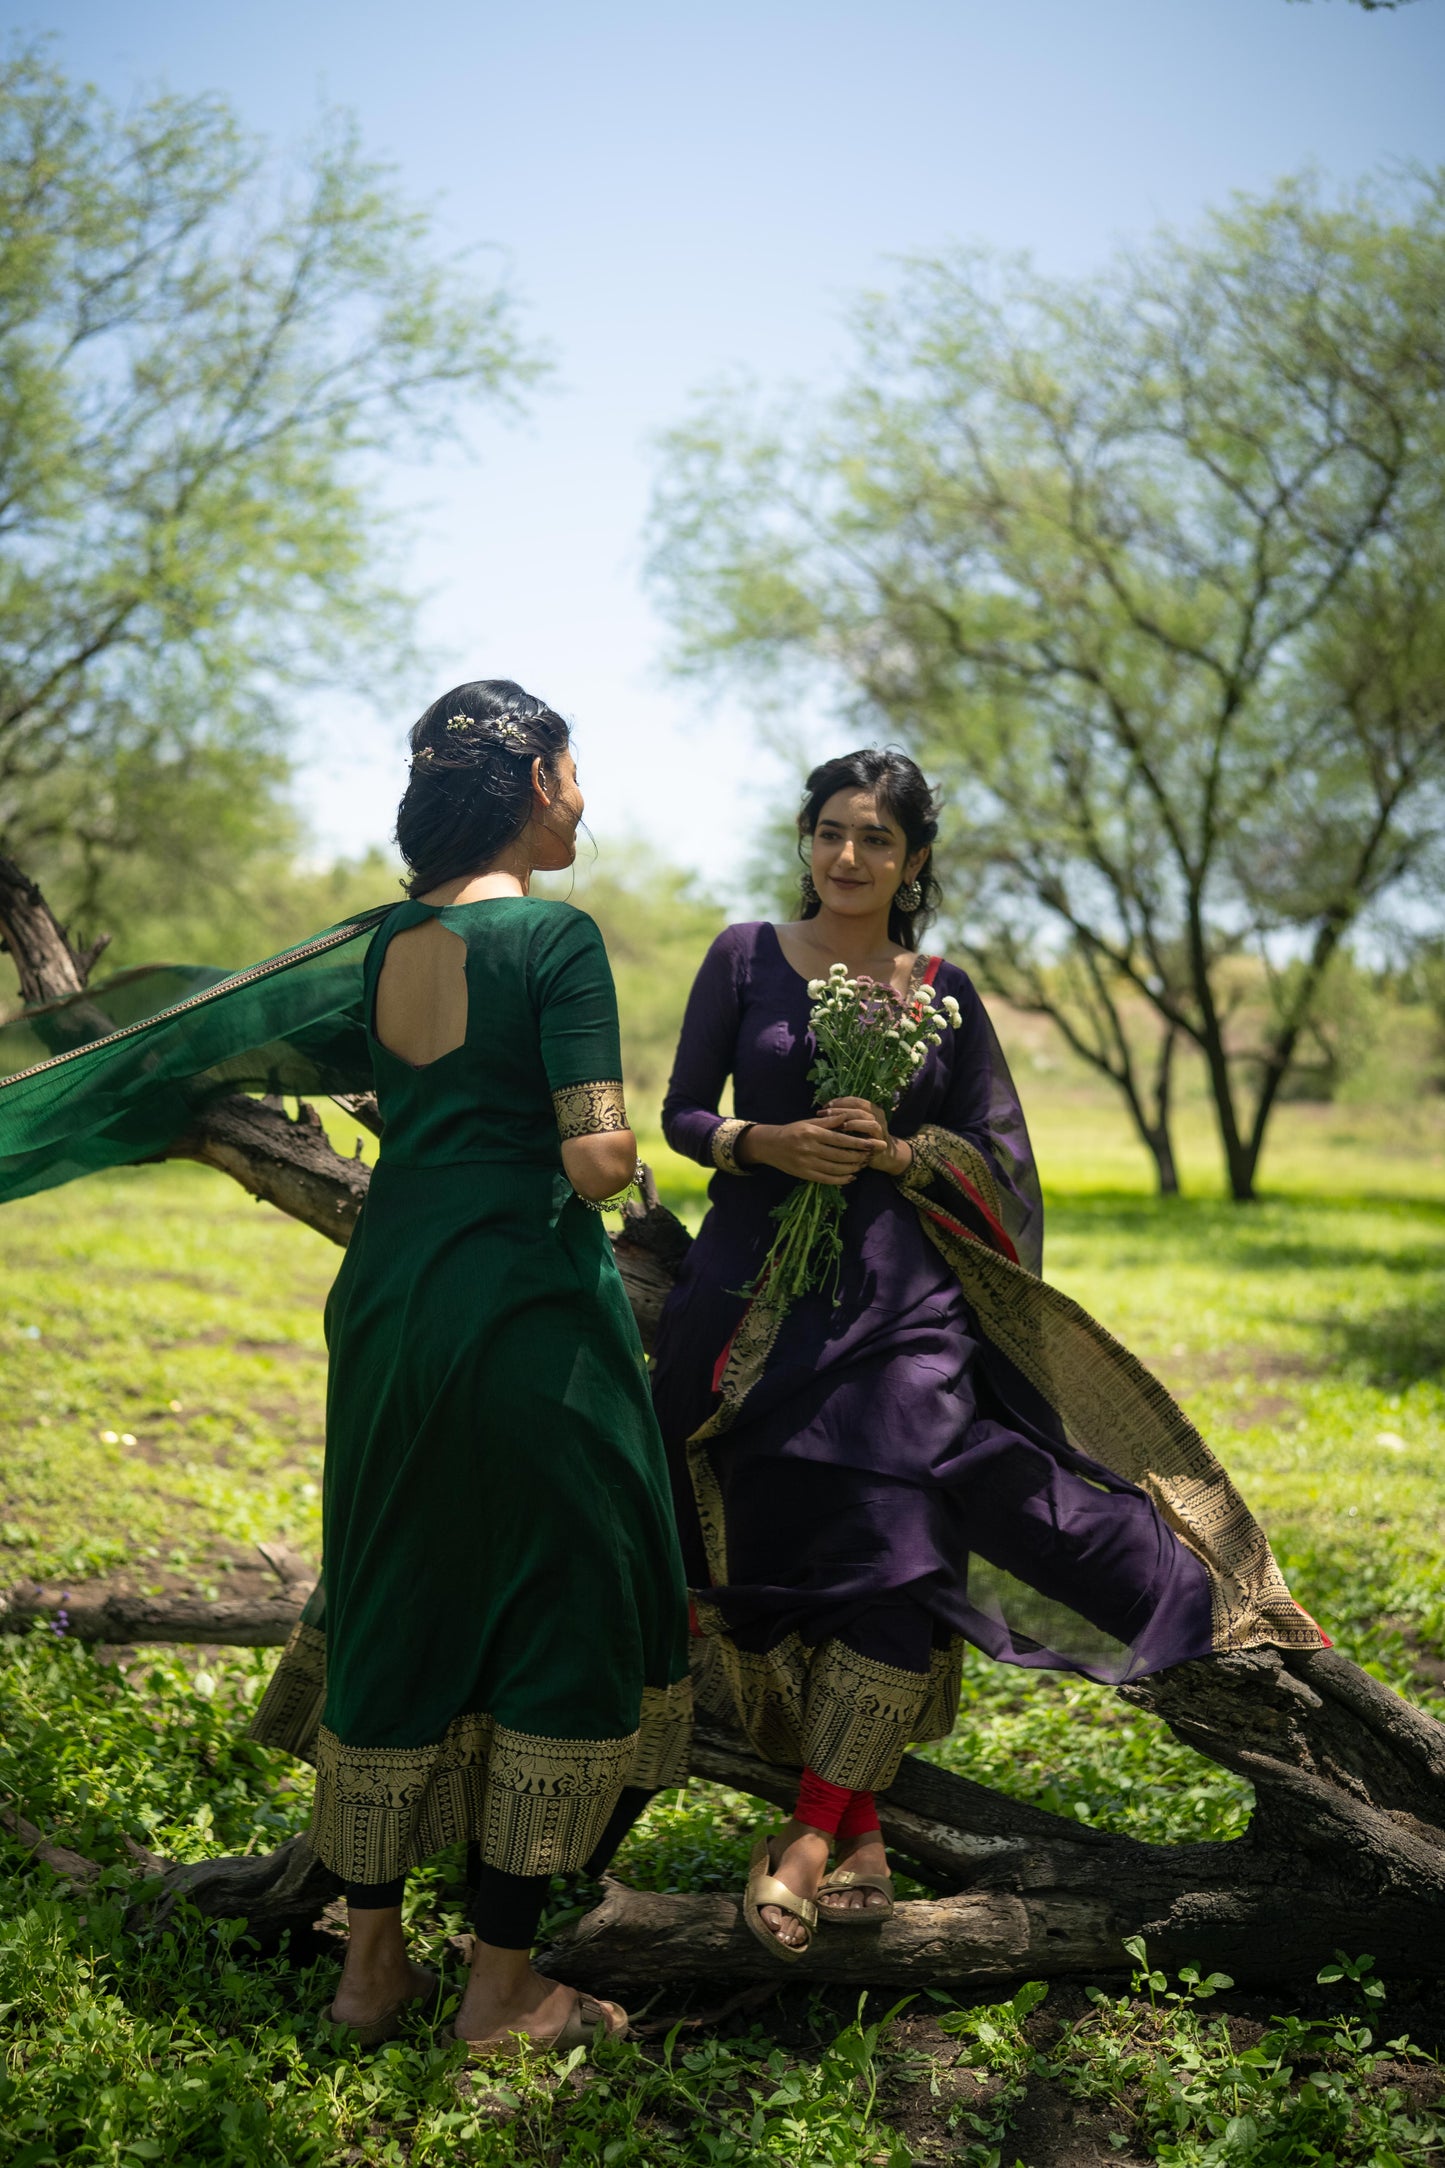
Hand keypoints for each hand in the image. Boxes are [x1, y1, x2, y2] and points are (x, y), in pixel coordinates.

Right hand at [739, 1111, 876, 1186]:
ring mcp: (807, 1164)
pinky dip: (841, 1179)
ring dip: (853, 1168)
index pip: (841, 1139)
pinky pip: (827, 1179)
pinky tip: (851, 1176)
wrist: (769, 1145)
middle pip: (841, 1155)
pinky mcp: (805, 1175)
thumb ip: (829, 1122)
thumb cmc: (792, 1131)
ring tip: (864, 1164)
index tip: (873, 1143)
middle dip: (860, 1156)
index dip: (859, 1142)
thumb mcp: (808, 1122)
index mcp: (813, 1133)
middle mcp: (810, 1149)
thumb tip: (848, 1117)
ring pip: (836, 1169)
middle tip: (873, 1155)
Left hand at [821, 1097, 912, 1179]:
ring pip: (862, 1113)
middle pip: (856, 1105)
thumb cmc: (863, 1141)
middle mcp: (877, 1113)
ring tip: (831, 1119)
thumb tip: (825, 1110)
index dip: (838, 1101)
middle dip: (838, 1108)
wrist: (881, 1156)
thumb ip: (845, 1117)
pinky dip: (856, 1124)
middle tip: (823, 1112)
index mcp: (870, 1108)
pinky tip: (843, 1127)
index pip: (853, 1100)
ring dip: (845, 1115)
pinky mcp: (882, 1134)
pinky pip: (870, 1126)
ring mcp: (881, 1124)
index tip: (824, 1106)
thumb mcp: (854, 1127)